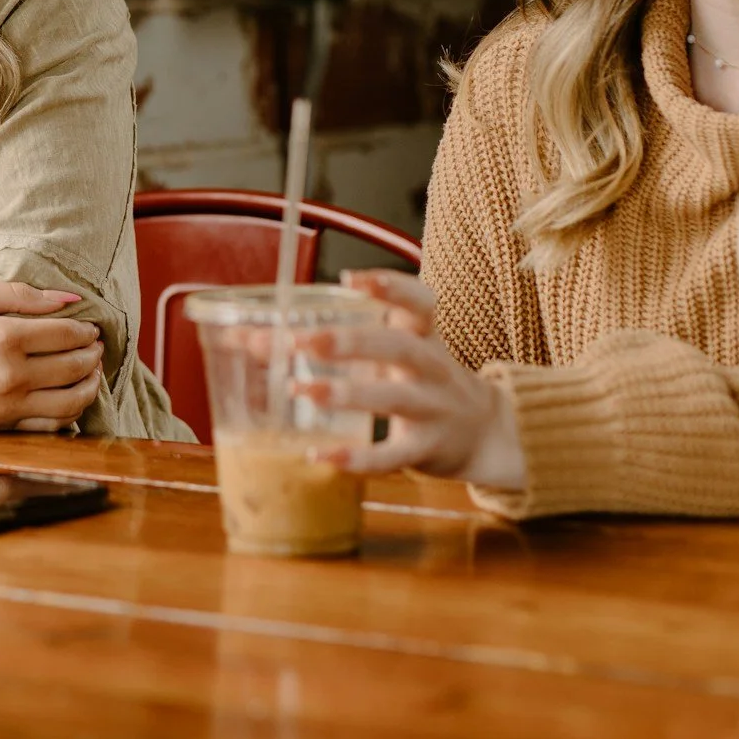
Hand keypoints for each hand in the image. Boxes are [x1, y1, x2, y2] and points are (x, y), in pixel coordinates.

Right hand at [0, 281, 103, 431]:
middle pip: (75, 367)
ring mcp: (7, 406)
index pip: (67, 334)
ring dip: (90, 386)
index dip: (86, 329)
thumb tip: (67, 298)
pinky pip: (50, 427)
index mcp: (4, 337)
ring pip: (71, 402)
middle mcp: (11, 375)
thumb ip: (18, 294)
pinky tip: (70, 401)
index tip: (90, 326)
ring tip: (90, 373)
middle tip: (96, 347)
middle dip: (93, 355)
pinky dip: (70, 415)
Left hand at [319, 270, 525, 490]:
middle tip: (299, 342)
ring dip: (346, 394)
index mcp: (426, 337)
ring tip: (299, 390)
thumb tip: (254, 340)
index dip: (391, 287)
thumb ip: (340, 341)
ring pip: (393, 399)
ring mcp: (433, 410)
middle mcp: (434, 369)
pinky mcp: (426, 449)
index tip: (349, 279)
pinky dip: (355, 458)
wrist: (483, 434)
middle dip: (349, 342)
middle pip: (399, 348)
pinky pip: (391, 455)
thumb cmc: (422, 381)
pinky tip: (317, 456)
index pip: (420, 303)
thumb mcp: (398, 352)